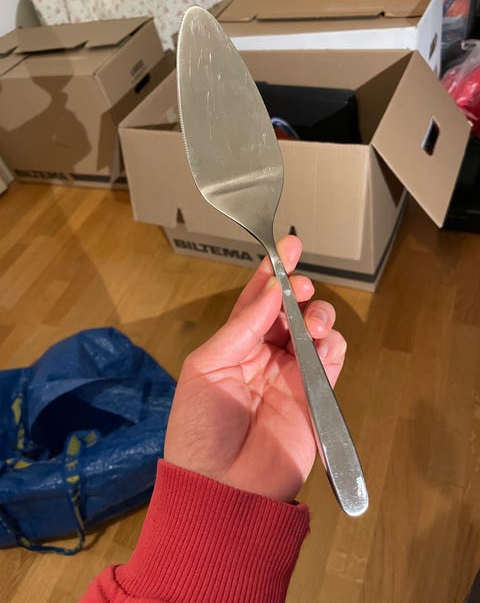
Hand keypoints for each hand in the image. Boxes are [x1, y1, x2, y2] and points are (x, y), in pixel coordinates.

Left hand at [164, 236, 346, 501]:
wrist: (223, 486)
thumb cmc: (201, 427)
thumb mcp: (206, 367)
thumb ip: (241, 327)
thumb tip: (271, 292)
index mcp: (233, 347)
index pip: (256, 302)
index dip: (272, 273)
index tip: (288, 246)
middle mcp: (263, 357)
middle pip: (290, 312)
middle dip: (299, 293)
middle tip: (302, 289)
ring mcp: (291, 377)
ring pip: (315, 332)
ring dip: (319, 317)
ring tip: (314, 322)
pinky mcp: (314, 399)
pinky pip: (332, 363)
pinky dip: (333, 347)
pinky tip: (324, 344)